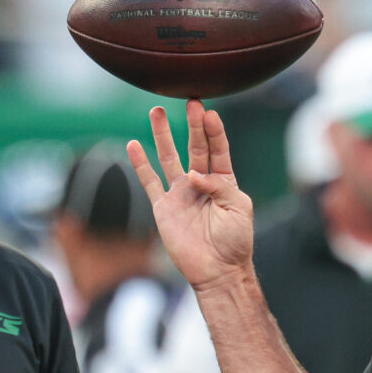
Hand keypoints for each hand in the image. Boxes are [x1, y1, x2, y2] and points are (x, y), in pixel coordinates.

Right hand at [127, 100, 253, 291]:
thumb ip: (219, 186)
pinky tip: (133, 145)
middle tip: (189, 101)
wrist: (217, 271)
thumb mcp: (239, 208)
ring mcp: (180, 193)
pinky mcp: (163, 207)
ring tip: (156, 111)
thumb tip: (194, 174)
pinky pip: (149, 182)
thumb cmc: (235, 241)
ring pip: (169, 157)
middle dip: (191, 124)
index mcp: (223, 181)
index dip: (213, 130)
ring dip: (163, 135)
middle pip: (194, 146)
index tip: (208, 113)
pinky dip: (140, 164)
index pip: (217, 149)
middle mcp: (200, 182)